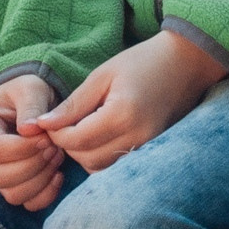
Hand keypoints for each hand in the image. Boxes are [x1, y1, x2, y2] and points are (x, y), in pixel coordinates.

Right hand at [0, 75, 67, 208]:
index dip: (24, 148)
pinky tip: (59, 174)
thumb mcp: (30, 87)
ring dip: (41, 179)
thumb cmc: (28, 92)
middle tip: (54, 146)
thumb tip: (29, 130)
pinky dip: (46, 194)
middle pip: (1, 177)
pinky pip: (27, 203)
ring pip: (13, 194)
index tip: (46, 136)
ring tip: (57, 155)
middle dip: (34, 164)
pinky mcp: (14, 184)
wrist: (33, 102)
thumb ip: (30, 105)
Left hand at [34, 30, 228, 173]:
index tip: (51, 120)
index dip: (56, 133)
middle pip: (86, 158)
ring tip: (83, 128)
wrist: (189, 61)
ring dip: (84, 153)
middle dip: (68, 145)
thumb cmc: (144, 61)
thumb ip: (73, 104)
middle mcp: (138, 135)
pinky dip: (102, 155)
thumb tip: (40, 125)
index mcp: (122, 113)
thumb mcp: (103, 75)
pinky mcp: (153, 148)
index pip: (75, 140)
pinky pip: (116, 164)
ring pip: (100, 167)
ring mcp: (148, 145)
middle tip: (65, 124)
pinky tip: (100, 135)